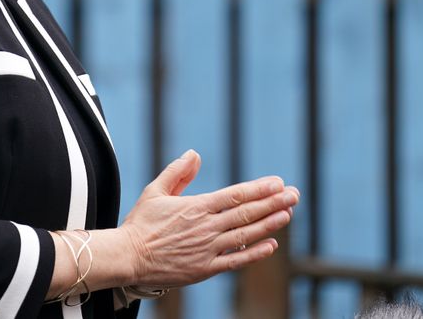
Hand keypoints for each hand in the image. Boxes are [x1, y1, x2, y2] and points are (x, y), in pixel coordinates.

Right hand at [118, 150, 298, 287]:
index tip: (278, 183)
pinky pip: (236, 260)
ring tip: (288, 214)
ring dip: (269, 224)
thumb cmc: (141, 223)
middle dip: (273, 203)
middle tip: (294, 195)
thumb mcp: (155, 191)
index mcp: (196, 207)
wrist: (128, 257)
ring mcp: (208, 249)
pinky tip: (271, 244)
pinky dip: (255, 253)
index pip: (235, 195)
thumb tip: (195, 154)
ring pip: (246, 235)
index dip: (259, 189)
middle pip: (246, 213)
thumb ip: (177, 172)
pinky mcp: (206, 269)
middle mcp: (206, 227)